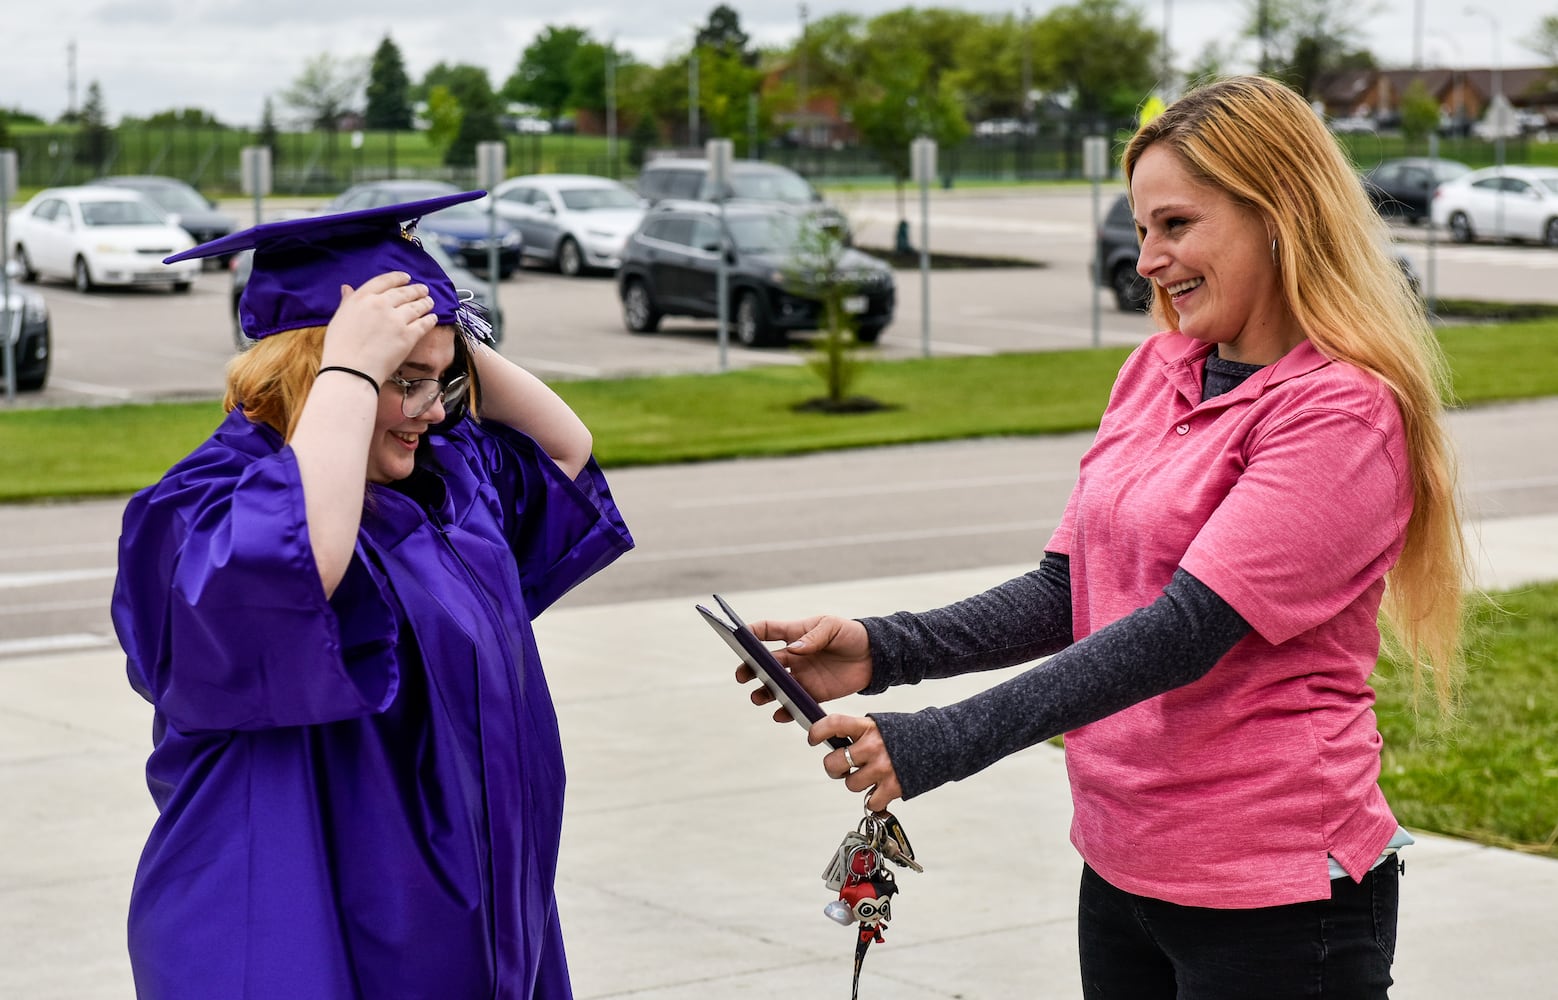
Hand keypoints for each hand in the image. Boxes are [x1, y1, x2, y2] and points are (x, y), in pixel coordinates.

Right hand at [319, 271, 437, 380]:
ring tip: (430, 302)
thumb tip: (347, 288)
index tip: (405, 277)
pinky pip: (424, 324)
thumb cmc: (340, 349)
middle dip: (416, 290)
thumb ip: (347, 302)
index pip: (384, 281)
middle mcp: (381, 304)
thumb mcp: (339, 319)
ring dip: (425, 303)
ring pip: (417, 306)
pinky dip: (430, 319)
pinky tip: (433, 318)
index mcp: (362, 298)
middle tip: (423, 289)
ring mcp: (396, 319)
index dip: (398, 278)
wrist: (350, 371)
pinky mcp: (408, 335)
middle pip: (404, 292)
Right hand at [740, 615, 872, 720]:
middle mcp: (794, 656)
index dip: (751, 632)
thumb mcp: (833, 628)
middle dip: (750, 669)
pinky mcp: (814, 693)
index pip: (767, 631)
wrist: (875, 656)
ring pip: (776, 685)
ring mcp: (802, 675)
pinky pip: (795, 703)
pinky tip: (780, 715)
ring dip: (764, 692)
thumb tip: (793, 649)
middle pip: (765, 662)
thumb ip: (812, 638)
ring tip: (758, 698)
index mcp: (795, 634)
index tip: (738, 636)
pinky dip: (785, 710)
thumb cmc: (851, 634)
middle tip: (742, 675)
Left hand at [811, 715, 901, 811]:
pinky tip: (882, 789)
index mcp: (868, 727)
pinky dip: (875, 799)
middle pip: (833, 763)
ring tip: (870, 776)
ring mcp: (882, 768)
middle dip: (834, 768)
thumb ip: (861, 733)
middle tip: (842, 767)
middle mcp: (872, 747)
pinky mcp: (893, 787)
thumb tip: (838, 745)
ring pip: (851, 784)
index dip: (817, 732)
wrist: (942, 743)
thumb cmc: (910, 734)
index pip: (834, 724)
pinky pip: (870, 802)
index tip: (813, 739)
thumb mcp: (882, 725)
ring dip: (857, 783)